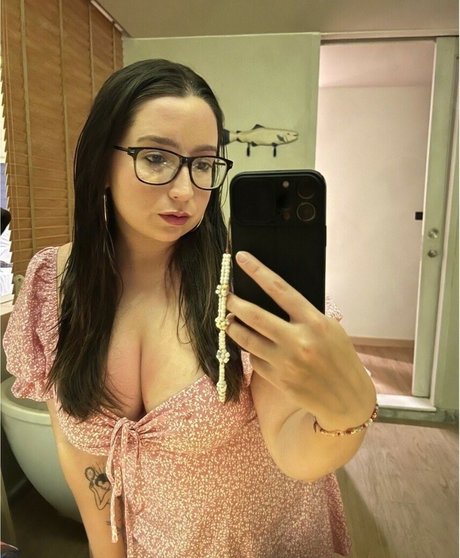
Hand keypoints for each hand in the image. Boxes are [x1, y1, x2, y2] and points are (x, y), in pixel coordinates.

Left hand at [226, 251, 375, 430]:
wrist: (346, 398)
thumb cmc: (340, 358)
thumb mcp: (331, 328)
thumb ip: (304, 314)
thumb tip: (273, 298)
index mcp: (314, 322)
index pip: (280, 289)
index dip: (258, 271)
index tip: (241, 258)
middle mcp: (298, 341)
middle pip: (254, 316)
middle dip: (234, 303)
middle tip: (225, 297)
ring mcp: (286, 362)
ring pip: (246, 339)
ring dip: (233, 327)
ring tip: (229, 320)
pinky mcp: (278, 380)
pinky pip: (254, 359)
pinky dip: (251, 350)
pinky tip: (253, 346)